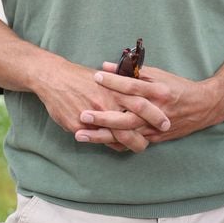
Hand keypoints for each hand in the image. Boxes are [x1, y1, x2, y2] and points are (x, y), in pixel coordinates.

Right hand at [34, 56, 170, 152]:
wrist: (54, 78)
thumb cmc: (81, 76)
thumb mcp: (104, 75)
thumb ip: (119, 83)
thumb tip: (138, 90)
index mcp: (114, 87)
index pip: (141, 98)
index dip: (156, 106)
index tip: (169, 110)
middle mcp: (107, 101)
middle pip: (134, 117)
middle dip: (151, 124)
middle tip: (164, 128)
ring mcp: (95, 115)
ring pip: (120, 134)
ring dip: (133, 142)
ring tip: (142, 146)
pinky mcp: (82, 126)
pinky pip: (102, 140)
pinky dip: (114, 145)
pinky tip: (120, 147)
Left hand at [75, 62, 218, 146]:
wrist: (202, 107)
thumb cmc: (177, 86)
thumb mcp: (158, 74)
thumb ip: (133, 72)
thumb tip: (106, 65)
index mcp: (159, 92)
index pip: (133, 86)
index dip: (114, 81)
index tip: (96, 76)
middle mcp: (157, 112)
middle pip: (127, 117)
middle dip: (103, 117)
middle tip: (83, 114)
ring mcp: (155, 128)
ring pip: (125, 135)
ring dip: (102, 136)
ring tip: (81, 134)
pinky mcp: (154, 139)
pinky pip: (131, 143)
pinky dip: (113, 143)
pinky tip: (96, 142)